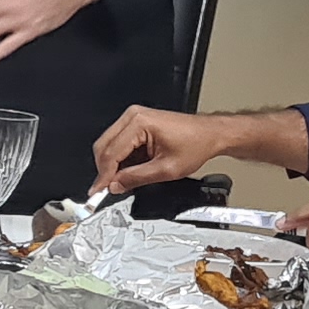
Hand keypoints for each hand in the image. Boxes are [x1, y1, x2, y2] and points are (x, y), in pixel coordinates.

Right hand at [97, 106, 240, 192]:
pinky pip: (119, 143)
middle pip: (104, 147)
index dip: (103, 176)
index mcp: (139, 123)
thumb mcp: (166, 169)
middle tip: (107, 190)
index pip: (111, 153)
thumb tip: (115, 185)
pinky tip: (129, 171)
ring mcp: (134, 118)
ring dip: (112, 165)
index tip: (98, 192)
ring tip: (122, 182)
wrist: (210, 134)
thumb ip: (136, 178)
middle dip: (105, 171)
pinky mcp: (137, 123)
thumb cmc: (196, 144)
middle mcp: (133, 116)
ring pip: (109, 145)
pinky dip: (121, 159)